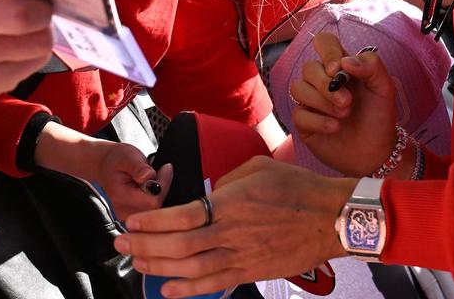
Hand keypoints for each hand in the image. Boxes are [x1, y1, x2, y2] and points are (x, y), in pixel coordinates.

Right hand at [91, 140, 172, 219]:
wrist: (104, 165)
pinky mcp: (133, 216)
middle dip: (163, 189)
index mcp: (121, 198)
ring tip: (151, 179)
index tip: (165, 168)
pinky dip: (154, 198)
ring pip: (156, 211)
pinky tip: (149, 188)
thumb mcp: (128, 156)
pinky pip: (152, 211)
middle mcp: (123, 212)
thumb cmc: (116, 160)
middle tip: (159, 171)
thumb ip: (139, 167)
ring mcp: (128, 216)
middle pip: (156, 208)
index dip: (163, 185)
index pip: (152, 201)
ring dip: (159, 194)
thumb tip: (149, 176)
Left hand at [115, 156, 352, 297]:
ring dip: (158, 267)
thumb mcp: (258, 167)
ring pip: (190, 268)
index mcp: (231, 202)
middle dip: (144, 244)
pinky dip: (187, 289)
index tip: (131, 220)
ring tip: (136, 262)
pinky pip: (213, 284)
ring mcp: (240, 255)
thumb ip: (227, 180)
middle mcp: (231, 232)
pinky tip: (167, 289)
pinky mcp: (251, 272)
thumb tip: (209, 191)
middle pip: (177, 245)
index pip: (181, 215)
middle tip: (121, 242)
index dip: (151, 220)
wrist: (332, 218)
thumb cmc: (298, 188)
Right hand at [289, 32, 397, 176]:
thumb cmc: (379, 117)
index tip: (338, 69)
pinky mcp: (304, 122)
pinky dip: (318, 120)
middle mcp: (322, 80)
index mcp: (340, 67)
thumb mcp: (384, 88)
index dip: (327, 51)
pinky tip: (335, 128)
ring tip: (344, 115)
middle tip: (348, 103)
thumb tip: (345, 61)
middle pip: (309, 67)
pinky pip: (298, 113)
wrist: (376, 152)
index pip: (324, 42)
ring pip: (298, 87)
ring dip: (322, 101)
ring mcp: (311, 101)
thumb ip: (372, 66)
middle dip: (327, 85)